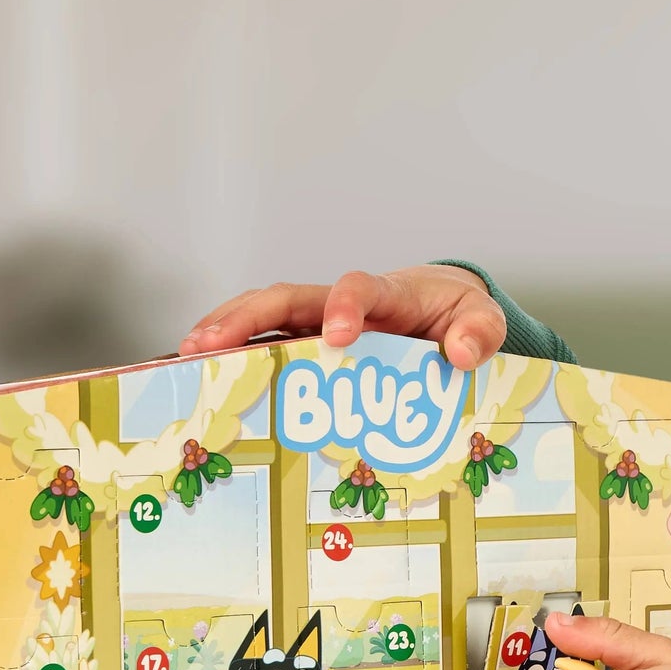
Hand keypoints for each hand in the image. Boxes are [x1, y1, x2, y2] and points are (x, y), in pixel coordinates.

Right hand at [179, 265, 504, 364]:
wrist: (448, 312)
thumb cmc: (460, 316)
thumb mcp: (484, 321)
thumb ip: (480, 333)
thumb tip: (459, 354)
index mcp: (388, 295)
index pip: (359, 288)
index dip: (345, 307)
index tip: (338, 336)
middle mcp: (343, 305)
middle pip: (286, 297)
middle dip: (245, 317)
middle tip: (207, 344)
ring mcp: (320, 324)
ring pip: (264, 319)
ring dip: (224, 334)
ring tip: (186, 360)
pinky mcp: (309, 347)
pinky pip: (266, 347)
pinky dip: (235, 360)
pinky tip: (205, 381)